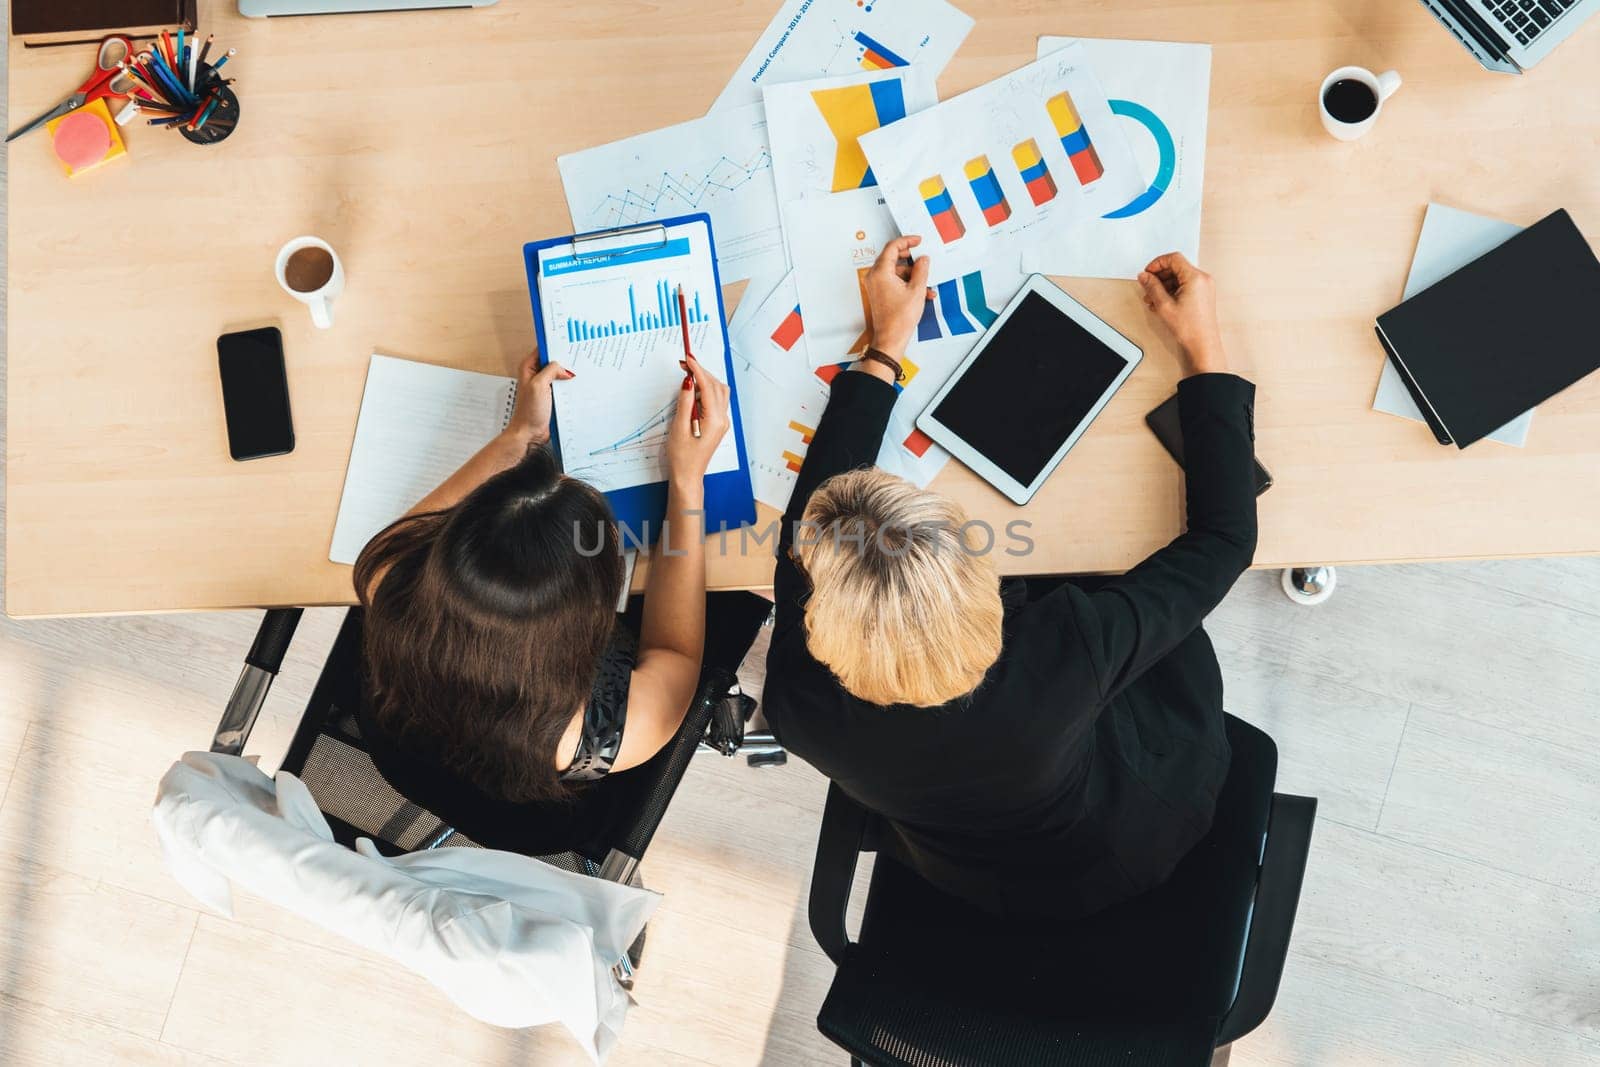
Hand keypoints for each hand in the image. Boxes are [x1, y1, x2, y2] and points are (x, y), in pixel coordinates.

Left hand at [506, 352, 573, 444]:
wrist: (530, 433)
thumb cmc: (528, 412)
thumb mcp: (539, 385)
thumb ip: (551, 371)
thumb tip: (563, 368)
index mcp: (528, 368)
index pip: (543, 349)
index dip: (554, 346)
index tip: (567, 344)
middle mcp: (536, 375)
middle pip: (553, 361)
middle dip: (564, 361)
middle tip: (577, 358)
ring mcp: (544, 385)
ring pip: (559, 374)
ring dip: (567, 375)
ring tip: (578, 372)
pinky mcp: (551, 395)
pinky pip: (562, 386)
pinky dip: (568, 385)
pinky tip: (576, 386)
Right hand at [665, 355, 729, 488]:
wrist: (688, 476)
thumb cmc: (682, 457)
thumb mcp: (679, 428)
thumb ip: (684, 403)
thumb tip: (687, 381)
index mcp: (714, 420)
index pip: (707, 387)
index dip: (698, 370)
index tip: (688, 358)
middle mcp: (722, 419)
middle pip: (716, 386)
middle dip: (701, 372)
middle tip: (684, 364)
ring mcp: (722, 422)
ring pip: (718, 392)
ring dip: (705, 381)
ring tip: (687, 377)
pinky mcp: (718, 424)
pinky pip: (715, 401)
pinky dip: (705, 392)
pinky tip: (692, 393)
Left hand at [862, 235, 931, 363]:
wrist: (891, 338)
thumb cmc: (899, 319)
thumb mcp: (917, 290)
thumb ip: (921, 270)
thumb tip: (923, 260)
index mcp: (881, 272)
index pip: (892, 247)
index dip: (906, 241)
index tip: (917, 241)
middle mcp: (874, 277)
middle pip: (892, 257)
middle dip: (909, 258)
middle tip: (921, 256)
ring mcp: (875, 285)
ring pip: (895, 271)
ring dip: (911, 274)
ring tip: (925, 283)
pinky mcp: (879, 293)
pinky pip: (893, 281)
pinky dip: (906, 283)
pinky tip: (921, 292)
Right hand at [1137, 252, 1227, 375]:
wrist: (1203, 345)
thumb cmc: (1189, 328)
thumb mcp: (1164, 305)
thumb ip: (1152, 287)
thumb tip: (1144, 276)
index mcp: (1195, 278)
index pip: (1173, 259)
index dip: (1157, 263)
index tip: (1147, 273)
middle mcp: (1202, 279)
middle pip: (1176, 267)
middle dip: (1159, 276)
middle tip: (1147, 287)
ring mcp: (1204, 287)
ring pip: (1179, 277)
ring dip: (1164, 285)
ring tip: (1152, 299)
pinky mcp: (1202, 295)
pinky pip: (1184, 286)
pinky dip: (1172, 291)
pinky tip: (1161, 303)